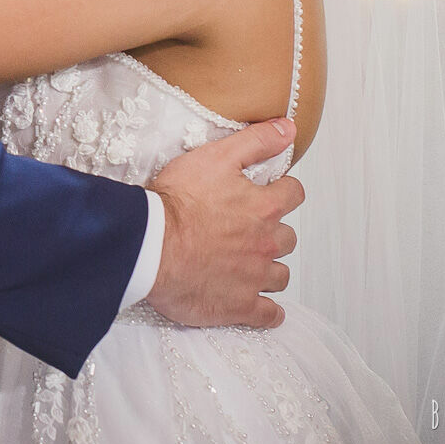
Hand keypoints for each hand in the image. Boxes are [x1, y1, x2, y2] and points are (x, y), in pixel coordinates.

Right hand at [145, 118, 301, 328]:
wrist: (150, 245)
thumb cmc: (177, 202)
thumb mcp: (215, 157)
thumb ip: (255, 141)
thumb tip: (289, 128)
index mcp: (263, 208)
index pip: (293, 195)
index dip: (283, 191)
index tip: (271, 193)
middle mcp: (266, 243)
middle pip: (287, 238)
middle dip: (274, 232)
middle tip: (251, 230)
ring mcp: (255, 278)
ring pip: (280, 275)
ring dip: (270, 268)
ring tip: (252, 265)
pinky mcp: (239, 306)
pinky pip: (268, 315)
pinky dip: (269, 312)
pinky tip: (264, 308)